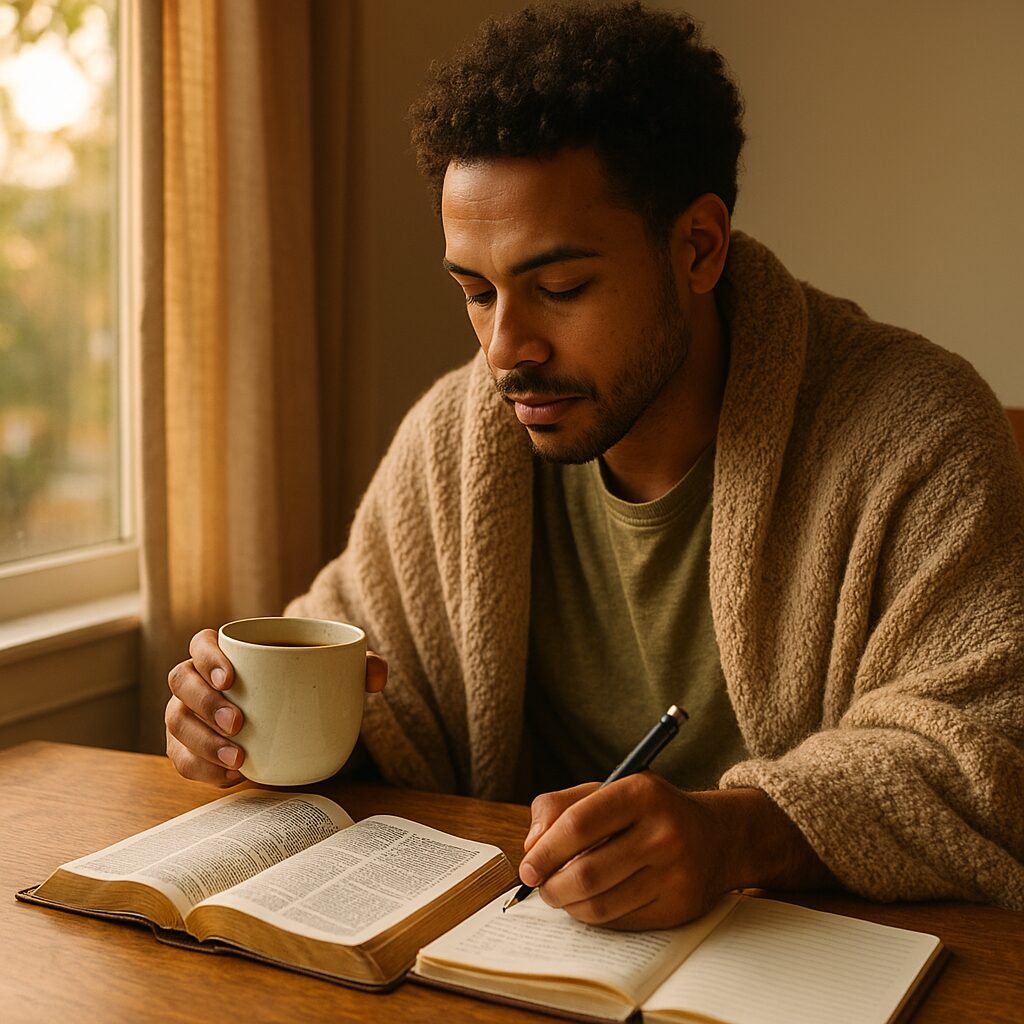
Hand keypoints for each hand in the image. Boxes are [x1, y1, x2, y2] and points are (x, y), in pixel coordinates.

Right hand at [165, 627, 387, 785]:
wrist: (288, 721)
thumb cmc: (304, 685)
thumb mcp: (334, 672)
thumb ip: (359, 666)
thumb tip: (375, 676)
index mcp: (225, 651)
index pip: (201, 643)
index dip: (208, 657)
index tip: (233, 677)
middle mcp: (197, 679)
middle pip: (181, 681)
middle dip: (205, 703)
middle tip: (239, 723)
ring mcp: (187, 714)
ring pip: (176, 722)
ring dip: (202, 741)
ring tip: (239, 759)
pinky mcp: (188, 748)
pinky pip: (182, 760)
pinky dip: (202, 770)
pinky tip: (232, 776)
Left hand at [517, 773, 732, 929]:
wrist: (715, 837)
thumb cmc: (646, 812)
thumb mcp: (607, 790)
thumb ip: (559, 807)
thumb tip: (532, 847)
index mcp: (640, 793)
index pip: (577, 825)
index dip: (544, 851)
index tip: (527, 868)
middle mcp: (662, 832)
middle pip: (586, 873)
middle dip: (552, 886)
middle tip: (542, 887)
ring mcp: (675, 873)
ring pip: (600, 905)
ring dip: (569, 906)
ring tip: (562, 895)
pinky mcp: (679, 907)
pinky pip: (620, 922)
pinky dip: (596, 916)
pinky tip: (591, 902)